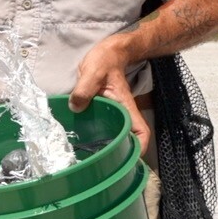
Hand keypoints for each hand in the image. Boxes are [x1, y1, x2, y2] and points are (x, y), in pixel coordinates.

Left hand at [69, 39, 150, 154]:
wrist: (108, 52)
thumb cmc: (105, 61)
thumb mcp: (92, 73)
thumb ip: (84, 90)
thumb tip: (76, 107)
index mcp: (126, 107)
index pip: (142, 132)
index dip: (140, 148)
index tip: (130, 159)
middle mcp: (123, 113)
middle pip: (130, 139)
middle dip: (122, 154)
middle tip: (105, 166)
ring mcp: (115, 112)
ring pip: (117, 134)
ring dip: (110, 146)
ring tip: (95, 161)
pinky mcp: (105, 110)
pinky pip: (105, 126)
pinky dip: (99, 136)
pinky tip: (84, 143)